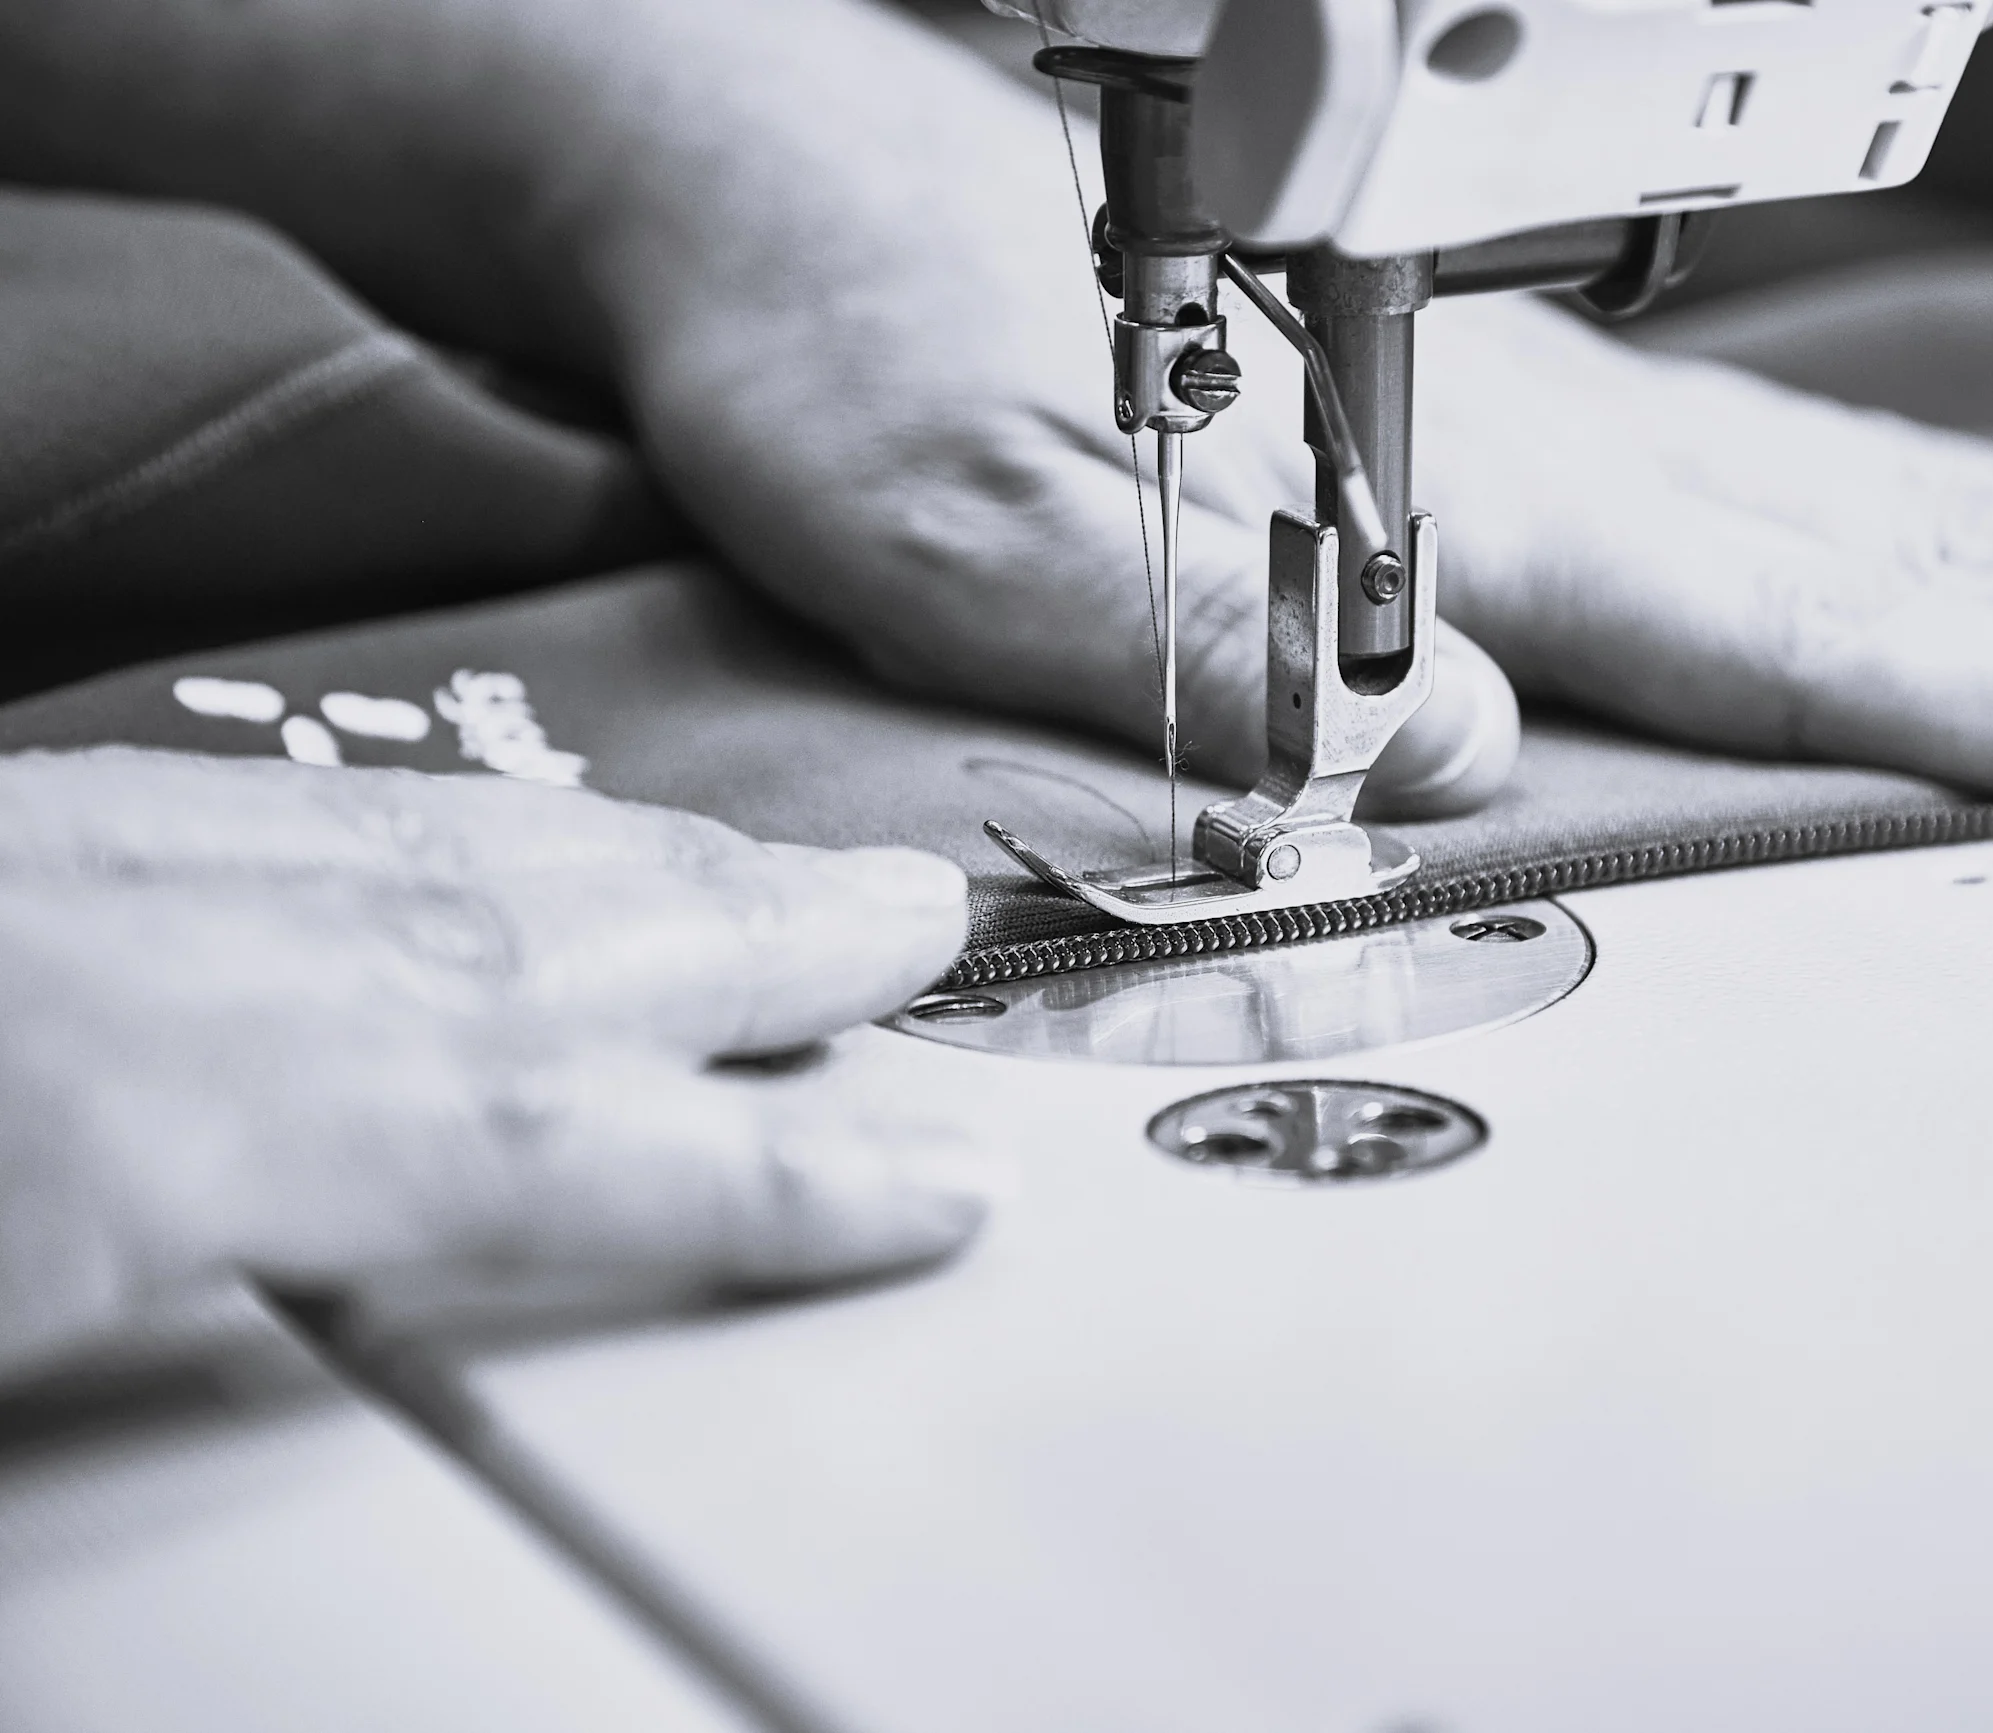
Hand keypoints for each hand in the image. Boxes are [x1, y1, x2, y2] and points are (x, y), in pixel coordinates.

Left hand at [0, 748, 981, 1382]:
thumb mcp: (20, 1332)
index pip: (534, 1143)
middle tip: (916, 919)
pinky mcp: (28, 810)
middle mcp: (141, 953)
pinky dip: (452, 818)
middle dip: (753, 924)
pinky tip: (498, 831)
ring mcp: (82, 854)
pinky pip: (293, 791)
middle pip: (524, 933)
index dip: (769, 1176)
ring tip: (765, 870)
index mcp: (135, 1121)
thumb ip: (226, 1307)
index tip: (939, 1184)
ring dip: (634, 855)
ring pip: (428, 842)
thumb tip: (422, 1329)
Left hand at [588, 1, 1992, 857]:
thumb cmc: (847, 336)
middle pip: (1956, 556)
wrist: (779, 158)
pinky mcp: (1532, 414)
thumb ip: (1185, 628)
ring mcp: (1572, 416)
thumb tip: (1458, 739)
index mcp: (1458, 486)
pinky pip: (1826, 492)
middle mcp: (1564, 442)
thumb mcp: (939, 509)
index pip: (1819, 631)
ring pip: (1927, 508)